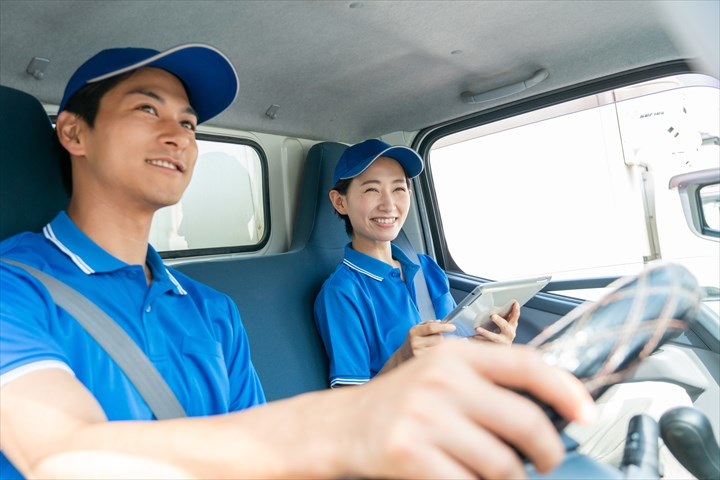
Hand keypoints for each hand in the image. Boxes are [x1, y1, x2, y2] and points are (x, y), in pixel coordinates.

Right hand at [340, 341, 596, 478]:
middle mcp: (442, 381)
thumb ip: (488, 382)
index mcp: (456, 356)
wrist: (342, 426)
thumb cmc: (399, 402)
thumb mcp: (441, 375)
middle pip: (524, 421)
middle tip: (546, 461)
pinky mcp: (409, 453)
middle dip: (547, 452)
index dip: (565, 389)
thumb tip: (550, 407)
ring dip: (511, 479)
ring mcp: (424, 417)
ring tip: (501, 476)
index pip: (526, 365)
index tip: (586, 412)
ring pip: (502, 464)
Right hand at [380, 321, 456, 374]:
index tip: (453, 327)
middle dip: (441, 338)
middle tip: (435, 340)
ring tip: (432, 347)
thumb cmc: (414, 341)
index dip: (444, 327)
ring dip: (440, 346)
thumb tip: (440, 322)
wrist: (403, 356)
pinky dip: (439, 354)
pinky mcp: (422, 362)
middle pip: (438, 338)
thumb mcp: (418, 329)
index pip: (431, 327)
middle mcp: (415, 342)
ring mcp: (418, 353)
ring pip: (439, 348)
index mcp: (414, 331)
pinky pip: (438, 356)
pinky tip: (434, 354)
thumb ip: (428, 324)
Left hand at [473, 301, 518, 345]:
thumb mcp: (507, 323)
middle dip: (499, 321)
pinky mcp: (494, 347)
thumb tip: (510, 303)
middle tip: (492, 315)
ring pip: (494, 337)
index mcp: (512, 326)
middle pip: (505, 326)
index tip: (515, 303)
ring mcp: (502, 342)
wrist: (504, 350)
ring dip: (485, 333)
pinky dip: (478, 341)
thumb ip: (508, 315)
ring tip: (477, 328)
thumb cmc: (504, 333)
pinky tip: (471, 337)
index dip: (516, 310)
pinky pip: (485, 344)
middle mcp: (509, 334)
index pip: (515, 316)